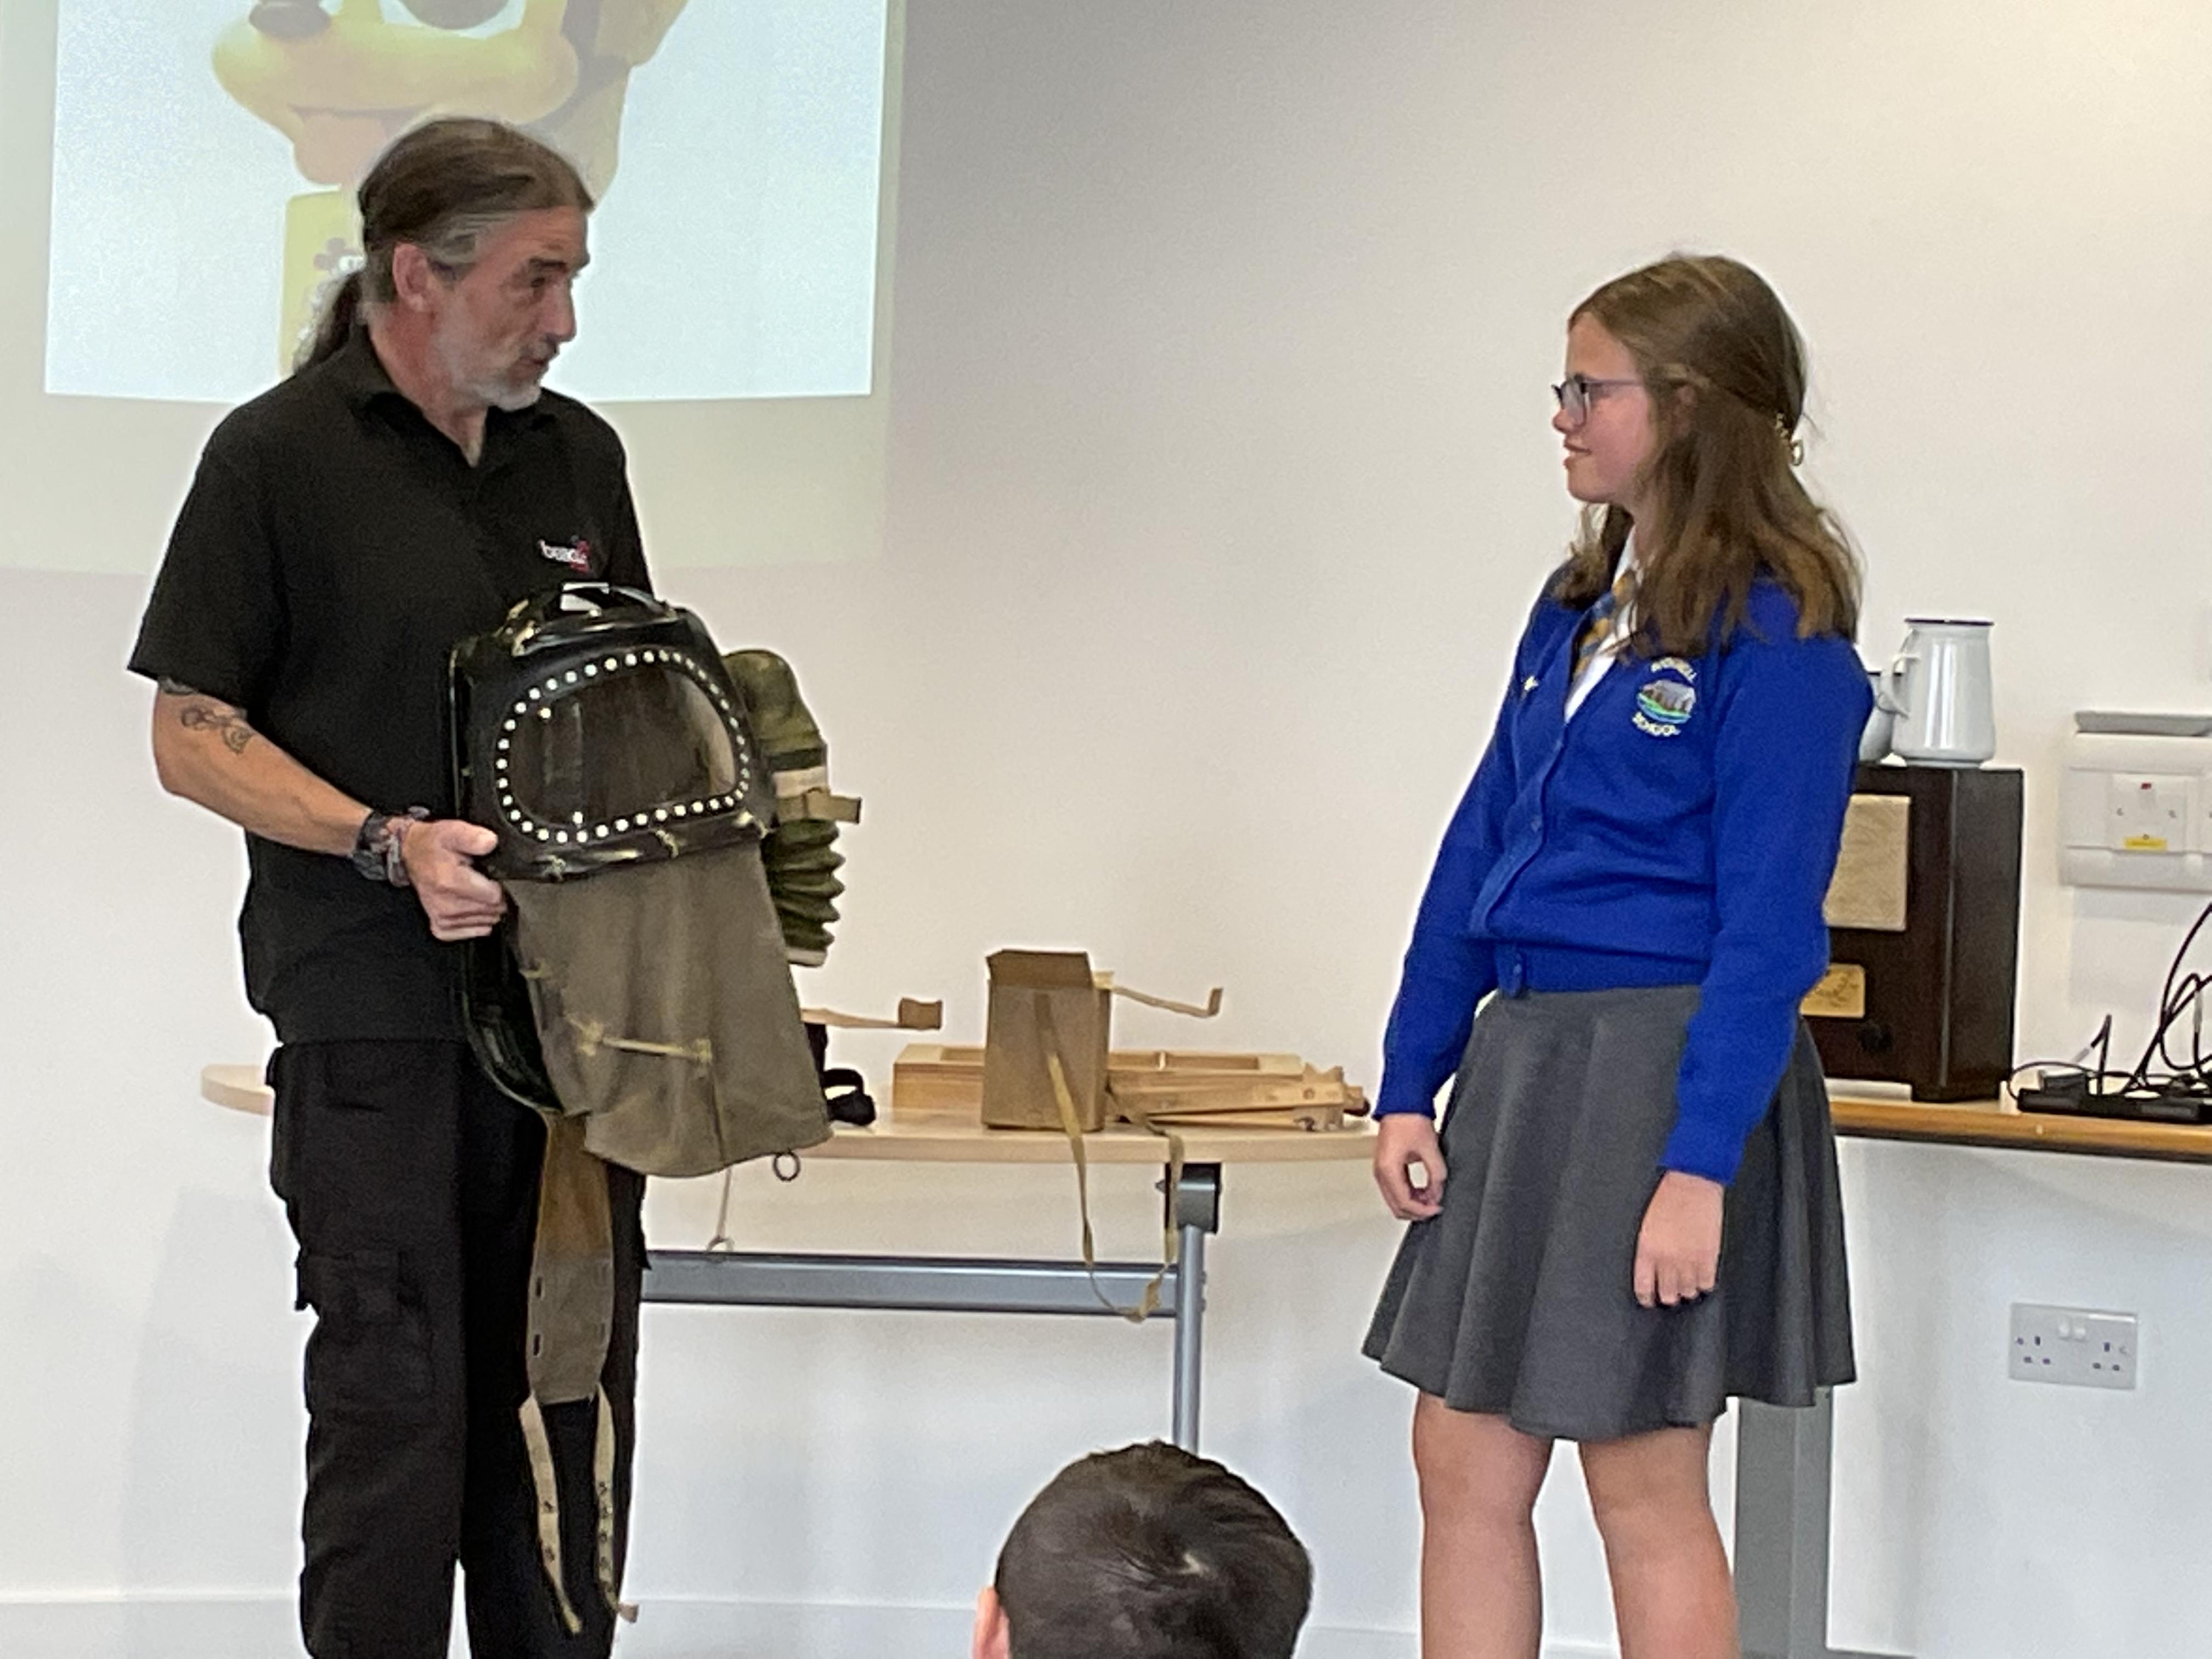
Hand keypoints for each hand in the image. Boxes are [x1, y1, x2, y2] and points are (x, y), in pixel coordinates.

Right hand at [400, 819, 507, 940]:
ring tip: (475, 890)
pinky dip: (477, 921)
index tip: (492, 875)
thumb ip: (474, 837)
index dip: (499, 884)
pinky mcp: (440, 926)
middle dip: (495, 896)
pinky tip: (473, 906)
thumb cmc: (433, 845)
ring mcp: (442, 917)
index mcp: (450, 882)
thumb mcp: (453, 831)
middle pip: (492, 911)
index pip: (494, 896)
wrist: (411, 855)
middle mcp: (446, 904)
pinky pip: (472, 931)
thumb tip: (490, 842)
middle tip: (483, 881)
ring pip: (486, 921)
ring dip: (487, 908)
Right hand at [1373, 1114, 1446, 1220]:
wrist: (1401, 1103)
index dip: (1422, 1210)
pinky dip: (1409, 1194)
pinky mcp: (1386, 1166)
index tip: (1437, 1208)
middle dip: (1417, 1211)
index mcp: (1388, 1169)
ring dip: (1413, 1203)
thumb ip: (1436, 1174)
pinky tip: (1423, 1190)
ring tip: (1432, 1197)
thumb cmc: (1410, 1119)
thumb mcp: (1429, 1148)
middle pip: (1396, 1206)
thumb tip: (1438, 1193)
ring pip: (1395, 1200)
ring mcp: (1382, 1170)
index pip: (1404, 1202)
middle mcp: (1381, 1172)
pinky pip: (1396, 1189)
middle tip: (1434, 1207)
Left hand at [1634, 1170, 1723, 1308]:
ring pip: (1688, 1292)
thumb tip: (1652, 1273)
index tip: (1649, 1300)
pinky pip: (1707, 1284)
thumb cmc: (1667, 1200)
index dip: (1647, 1298)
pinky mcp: (1709, 1257)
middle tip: (1671, 1291)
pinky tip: (1701, 1276)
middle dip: (1668, 1295)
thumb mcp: (1647, 1227)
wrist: (1692, 1185)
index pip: (1644, 1287)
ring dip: (1687, 1289)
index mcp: (1647, 1251)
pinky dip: (1704, 1283)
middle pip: (1668, 1295)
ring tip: (1687, 1282)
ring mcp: (1690, 1260)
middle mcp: (1667, 1260)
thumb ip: (1649, 1252)